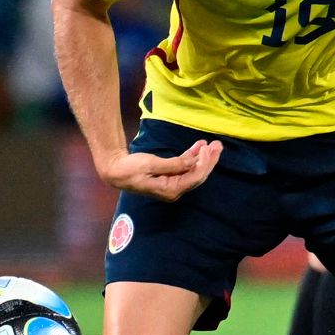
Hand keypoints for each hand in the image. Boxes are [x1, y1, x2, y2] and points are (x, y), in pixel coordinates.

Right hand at [99, 140, 221, 201]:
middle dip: (209, 160)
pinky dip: (192, 156)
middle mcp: (175, 189)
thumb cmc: (130, 168)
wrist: (116, 171)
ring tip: (213, 144)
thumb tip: (193, 163)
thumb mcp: (151, 164)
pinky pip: (185, 167)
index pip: (195, 177)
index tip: (206, 147)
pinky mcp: (170, 176)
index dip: (204, 163)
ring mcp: (173, 184)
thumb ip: (174, 164)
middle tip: (218, 145)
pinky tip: (199, 146)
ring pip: (194, 170)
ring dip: (203, 157)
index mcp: (171, 190)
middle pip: (198, 175)